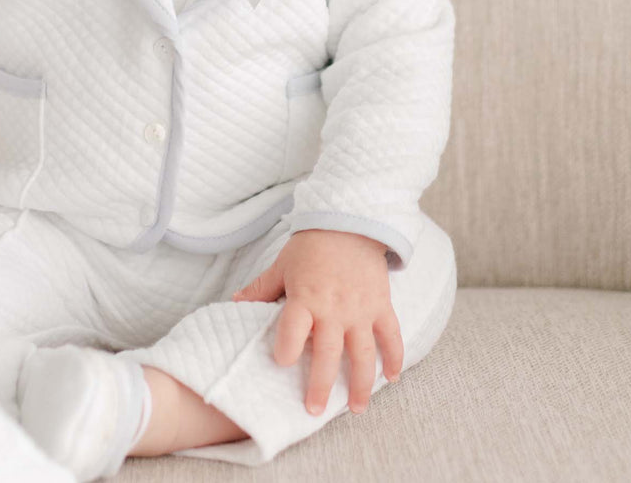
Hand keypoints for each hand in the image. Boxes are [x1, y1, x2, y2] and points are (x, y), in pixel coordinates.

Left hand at [232, 229, 401, 415]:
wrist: (349, 222)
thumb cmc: (311, 246)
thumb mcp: (282, 265)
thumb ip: (262, 288)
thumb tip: (236, 302)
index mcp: (305, 297)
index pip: (293, 329)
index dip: (286, 348)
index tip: (282, 364)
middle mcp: (334, 308)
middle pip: (327, 353)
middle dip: (321, 385)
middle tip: (314, 410)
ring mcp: (360, 309)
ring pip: (363, 354)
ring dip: (360, 384)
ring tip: (356, 408)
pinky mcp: (380, 305)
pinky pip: (391, 336)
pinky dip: (394, 357)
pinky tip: (391, 378)